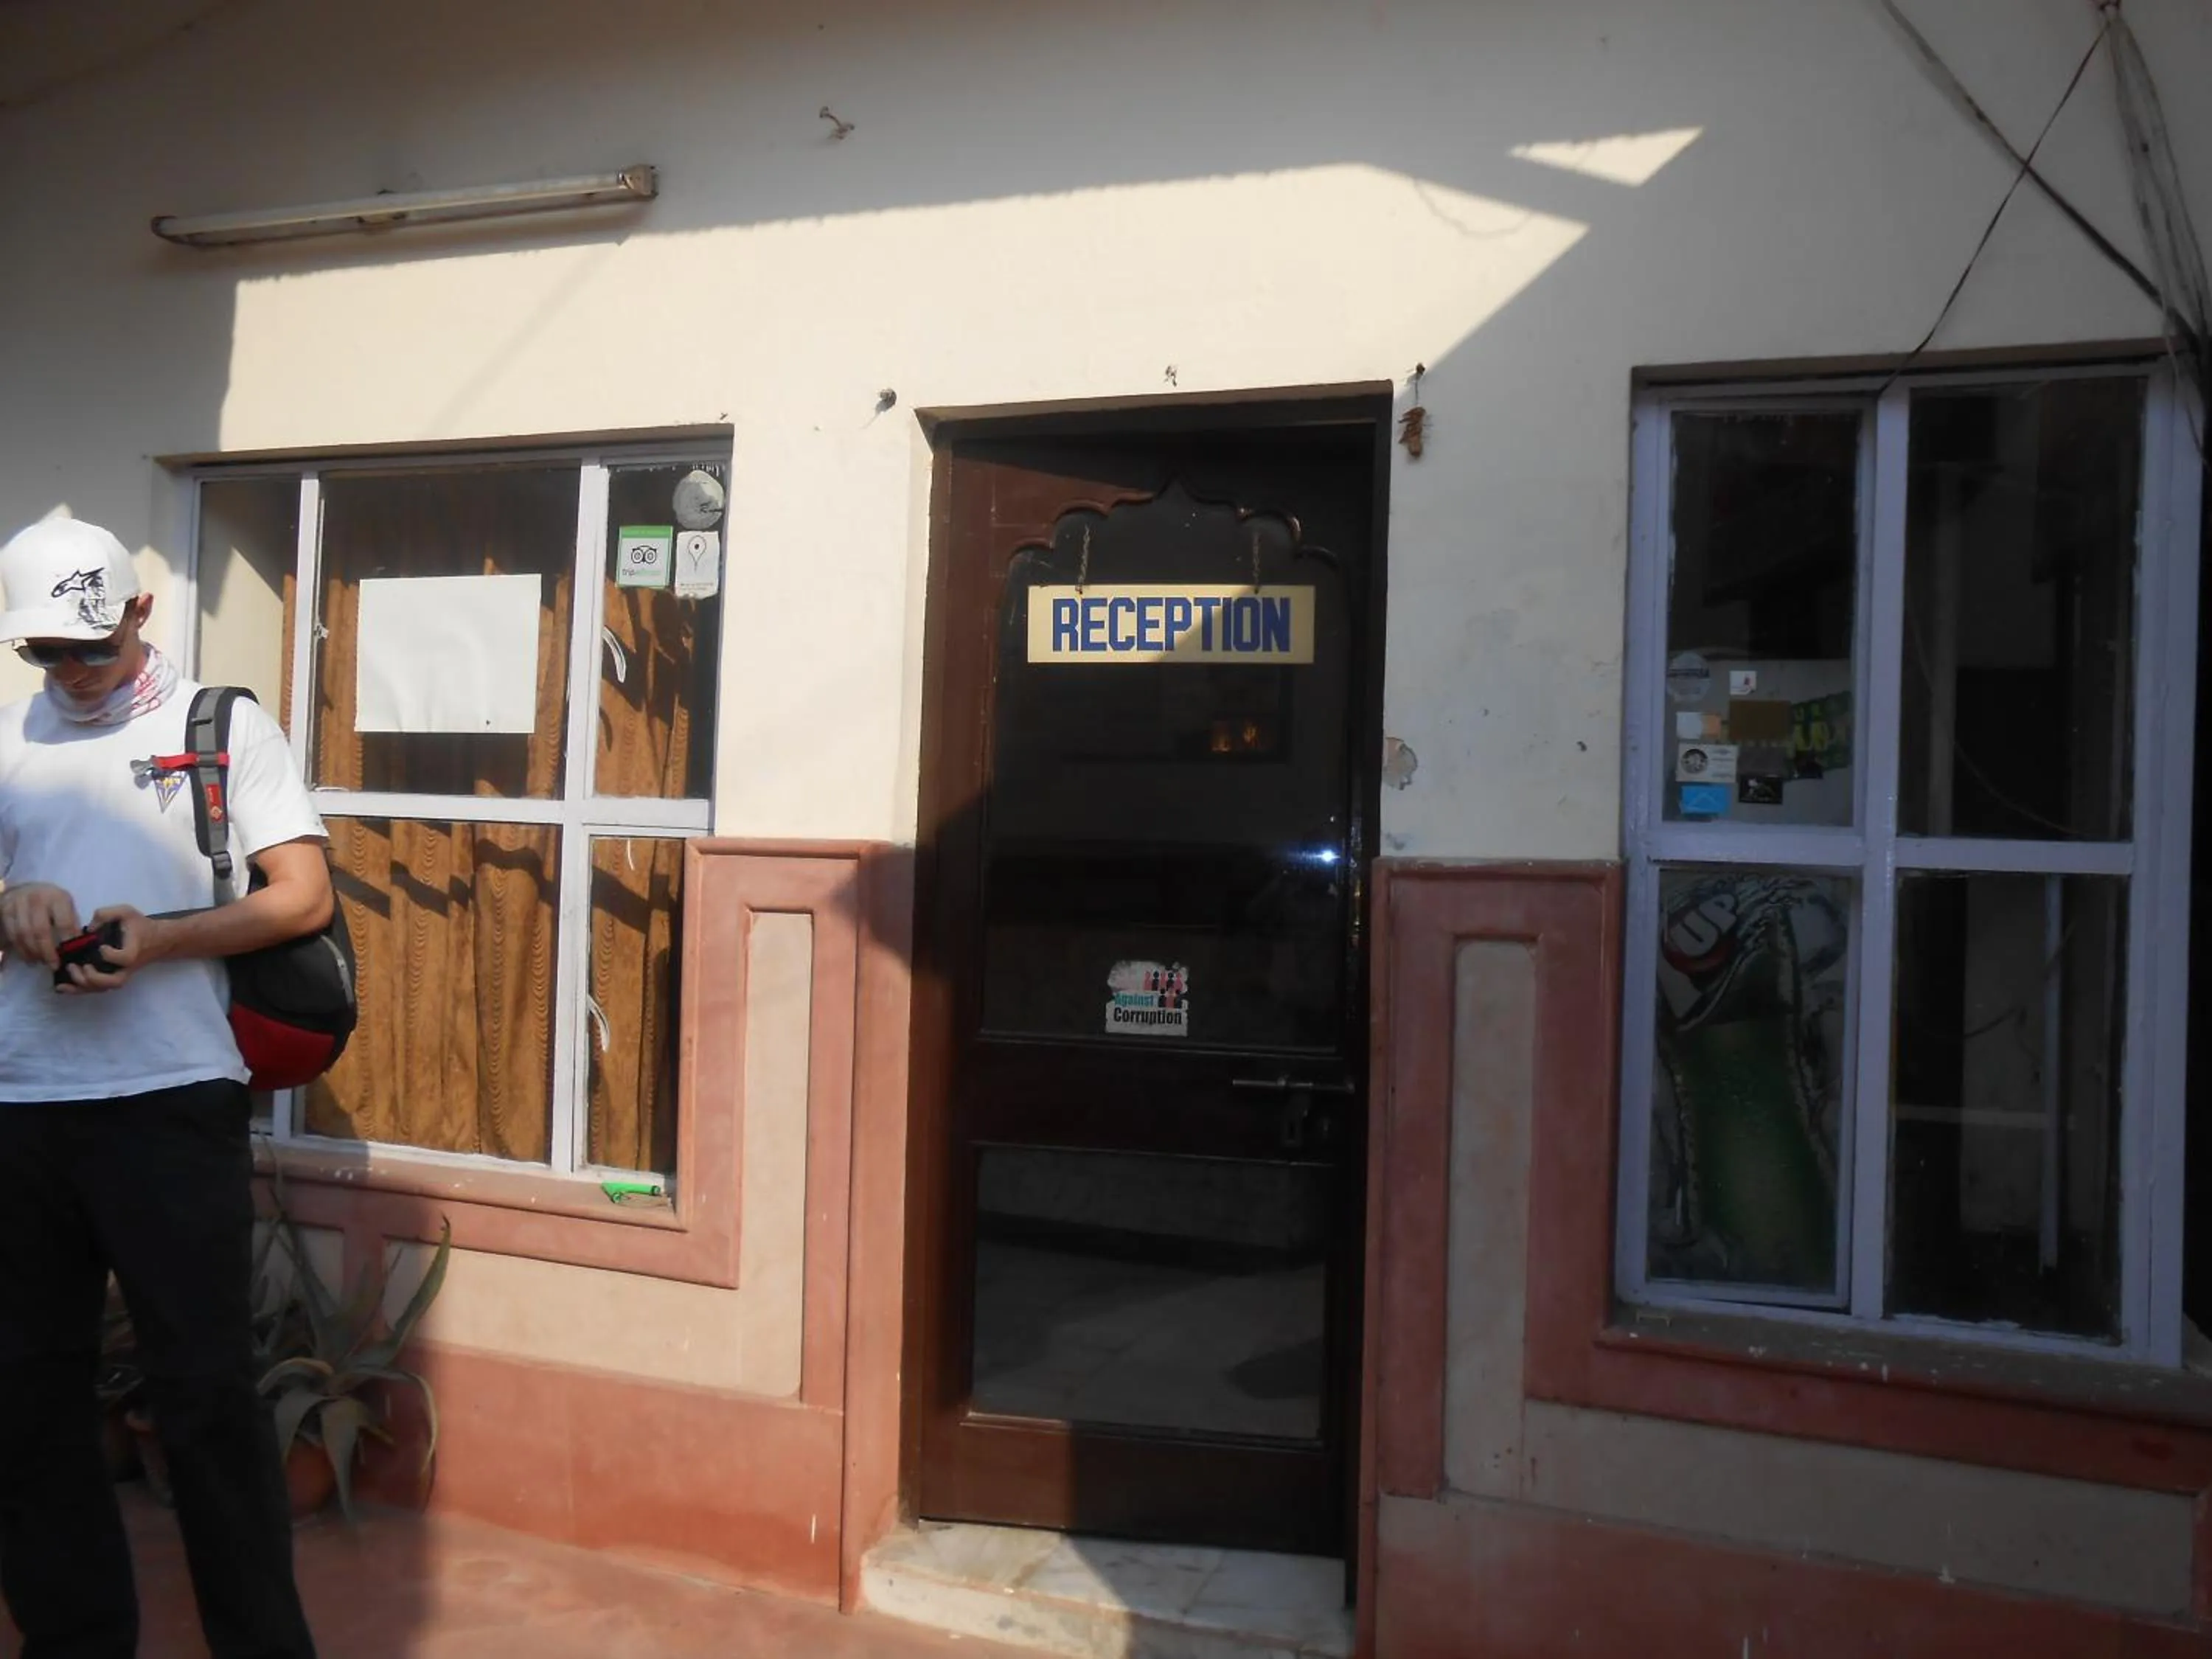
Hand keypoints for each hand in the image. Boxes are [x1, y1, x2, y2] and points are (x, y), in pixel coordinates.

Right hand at [1, 883, 79, 968]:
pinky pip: (12, 934)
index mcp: (58, 897)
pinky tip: (29, 957)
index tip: (70, 956)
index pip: (64, 922)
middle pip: (40, 931)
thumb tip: (80, 945)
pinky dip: (21, 949)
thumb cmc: (51, 902)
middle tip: (54, 965)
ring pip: (24, 934)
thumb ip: (72, 923)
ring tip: (41, 962)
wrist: (25, 889)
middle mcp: (37, 899)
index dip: (67, 941)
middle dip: (47, 951)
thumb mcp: (66, 906)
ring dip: (33, 952)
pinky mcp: (5, 910)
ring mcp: (18, 904)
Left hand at [57, 906, 171, 995]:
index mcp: (133, 950)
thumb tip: (88, 928)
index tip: (101, 946)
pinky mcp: (112, 977)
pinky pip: (96, 988)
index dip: (111, 955)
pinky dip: (79, 990)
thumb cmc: (139, 925)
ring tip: (68, 972)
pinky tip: (62, 987)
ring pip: (102, 988)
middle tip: (78, 965)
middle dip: (92, 977)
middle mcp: (127, 967)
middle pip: (112, 982)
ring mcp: (120, 974)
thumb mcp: (126, 912)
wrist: (156, 940)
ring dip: (82, 986)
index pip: (125, 958)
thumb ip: (106, 914)